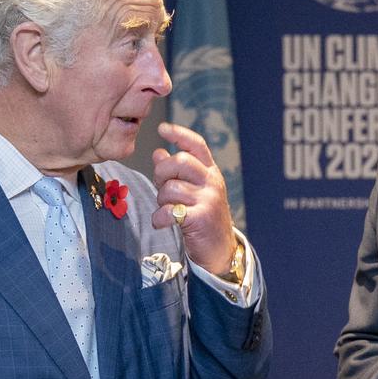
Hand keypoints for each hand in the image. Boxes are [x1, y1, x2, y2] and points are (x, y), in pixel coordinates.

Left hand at [152, 122, 235, 274]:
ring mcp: (209, 199)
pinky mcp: (201, 218)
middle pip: (181, 162)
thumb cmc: (201, 217)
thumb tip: (158, 153)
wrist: (219, 249)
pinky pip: (169, 210)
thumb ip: (176, 173)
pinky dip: (159, 217)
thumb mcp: (192, 191)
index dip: (179, 134)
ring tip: (166, 208)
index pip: (197, 145)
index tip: (162, 128)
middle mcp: (212, 182)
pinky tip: (161, 222)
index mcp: (210, 172)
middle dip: (162, 173)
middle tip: (160, 186)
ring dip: (160, 199)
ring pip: (171, 187)